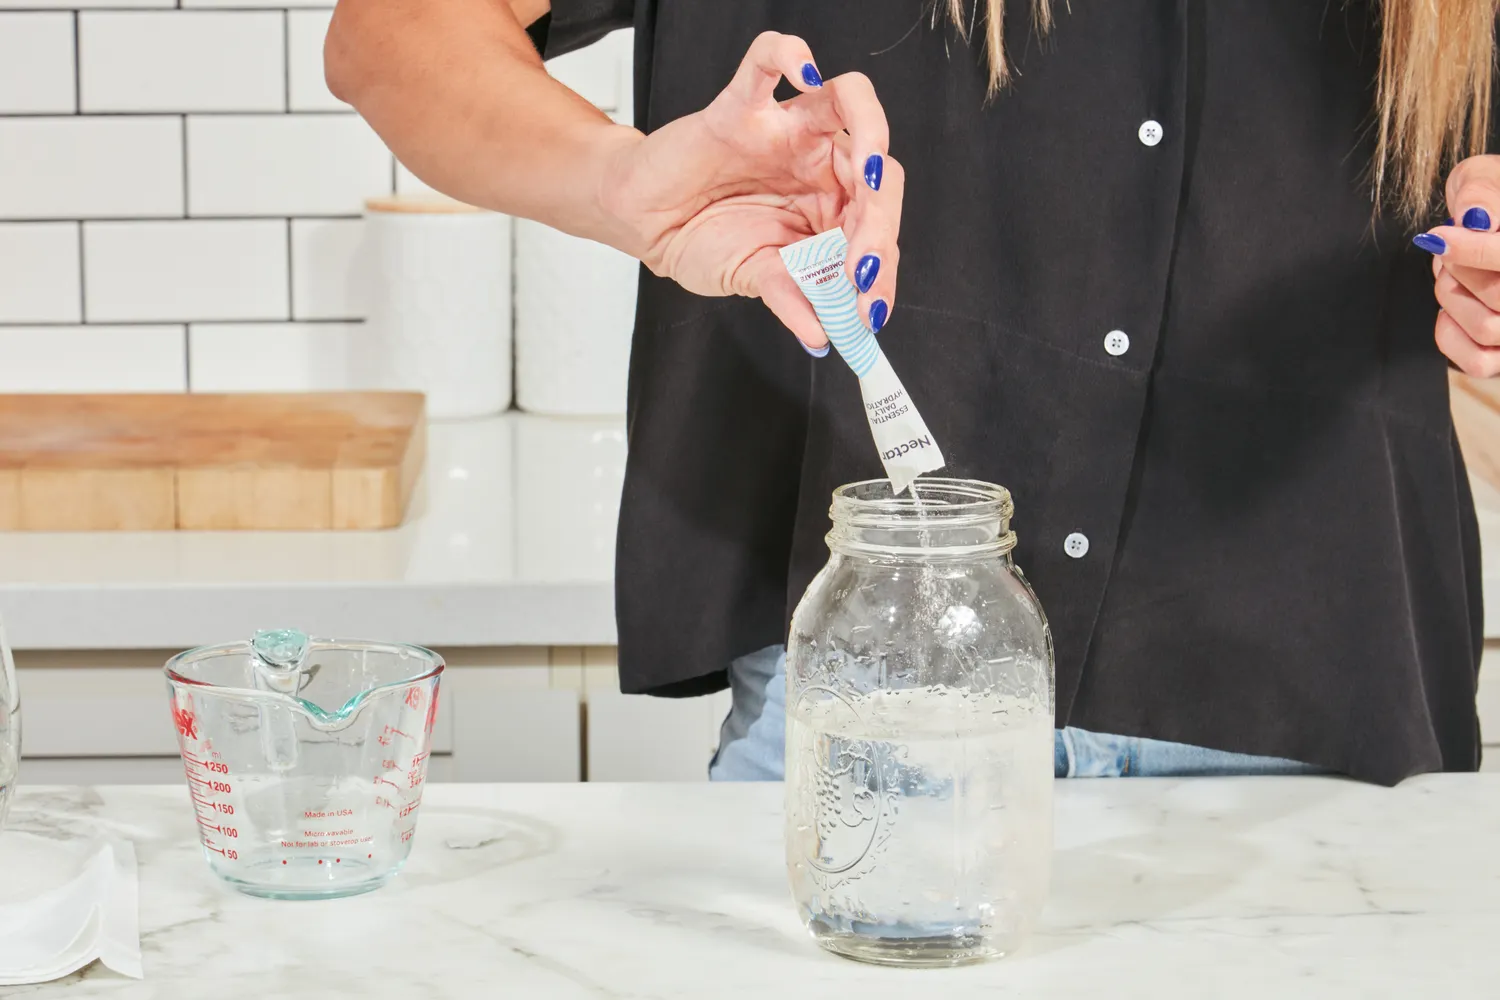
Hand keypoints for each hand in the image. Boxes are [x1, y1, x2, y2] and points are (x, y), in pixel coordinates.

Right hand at [598, 32, 902, 351]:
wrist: (646, 225)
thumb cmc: (703, 242)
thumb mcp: (753, 279)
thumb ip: (791, 298)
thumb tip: (820, 335)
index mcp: (833, 205)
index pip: (879, 222)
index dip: (882, 263)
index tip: (869, 306)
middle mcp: (820, 162)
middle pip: (878, 168)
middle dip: (879, 219)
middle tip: (862, 263)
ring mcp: (786, 130)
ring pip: (849, 100)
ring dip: (871, 134)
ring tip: (867, 173)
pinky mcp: (742, 109)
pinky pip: (768, 63)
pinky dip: (791, 57)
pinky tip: (806, 73)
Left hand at [1416, 154, 1499, 374]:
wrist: (1490, 220)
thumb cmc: (1491, 199)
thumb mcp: (1487, 176)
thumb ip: (1483, 191)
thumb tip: (1478, 220)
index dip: (1475, 251)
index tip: (1438, 237)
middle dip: (1459, 270)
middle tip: (1445, 248)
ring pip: (1489, 329)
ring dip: (1452, 297)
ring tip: (1451, 273)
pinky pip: (1478, 363)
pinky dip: (1450, 335)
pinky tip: (1449, 308)